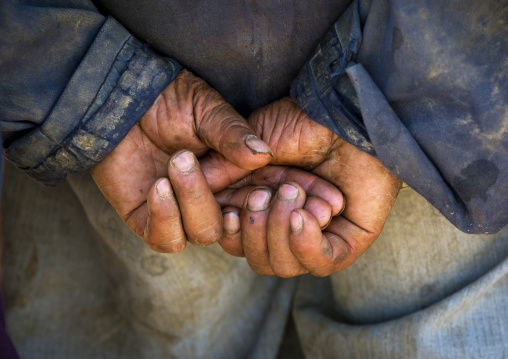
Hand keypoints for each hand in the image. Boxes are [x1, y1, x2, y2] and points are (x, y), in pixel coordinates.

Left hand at [90, 70, 272, 251]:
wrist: (122, 98)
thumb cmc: (168, 99)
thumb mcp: (207, 110)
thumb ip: (233, 134)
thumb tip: (263, 155)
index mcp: (233, 174)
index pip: (257, 204)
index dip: (259, 203)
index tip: (255, 187)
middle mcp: (212, 196)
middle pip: (229, 226)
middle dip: (209, 196)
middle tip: (185, 157)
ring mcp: (181, 210)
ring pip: (202, 234)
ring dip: (191, 202)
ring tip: (171, 163)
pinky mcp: (147, 218)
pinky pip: (166, 240)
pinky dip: (165, 218)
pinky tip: (158, 186)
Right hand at [217, 96, 401, 276]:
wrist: (345, 114)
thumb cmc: (301, 122)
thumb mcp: (250, 145)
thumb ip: (222, 171)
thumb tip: (198, 193)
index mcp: (264, 207)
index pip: (237, 241)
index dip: (229, 234)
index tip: (229, 213)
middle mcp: (288, 225)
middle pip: (257, 259)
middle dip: (256, 230)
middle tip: (263, 194)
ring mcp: (317, 235)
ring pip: (284, 265)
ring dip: (281, 231)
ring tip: (293, 192)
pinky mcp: (346, 240)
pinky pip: (320, 264)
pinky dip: (306, 245)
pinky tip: (303, 216)